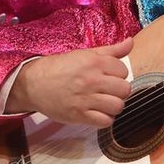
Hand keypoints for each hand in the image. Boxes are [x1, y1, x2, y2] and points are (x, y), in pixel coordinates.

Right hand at [8, 37, 133, 126]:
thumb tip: (130, 42)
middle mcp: (91, 80)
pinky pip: (105, 121)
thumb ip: (111, 51)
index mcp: (94, 62)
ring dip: (113, 106)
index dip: (118, 74)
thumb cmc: (59, 68)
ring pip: (118, 106)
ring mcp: (86, 99)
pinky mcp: (79, 115)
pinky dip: (104, 119)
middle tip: (108, 90)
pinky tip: (97, 112)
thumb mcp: (84, 54)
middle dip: (119, 91)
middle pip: (125, 90)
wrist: (33, 83)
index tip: (109, 76)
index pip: (124, 71)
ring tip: (103, 102)